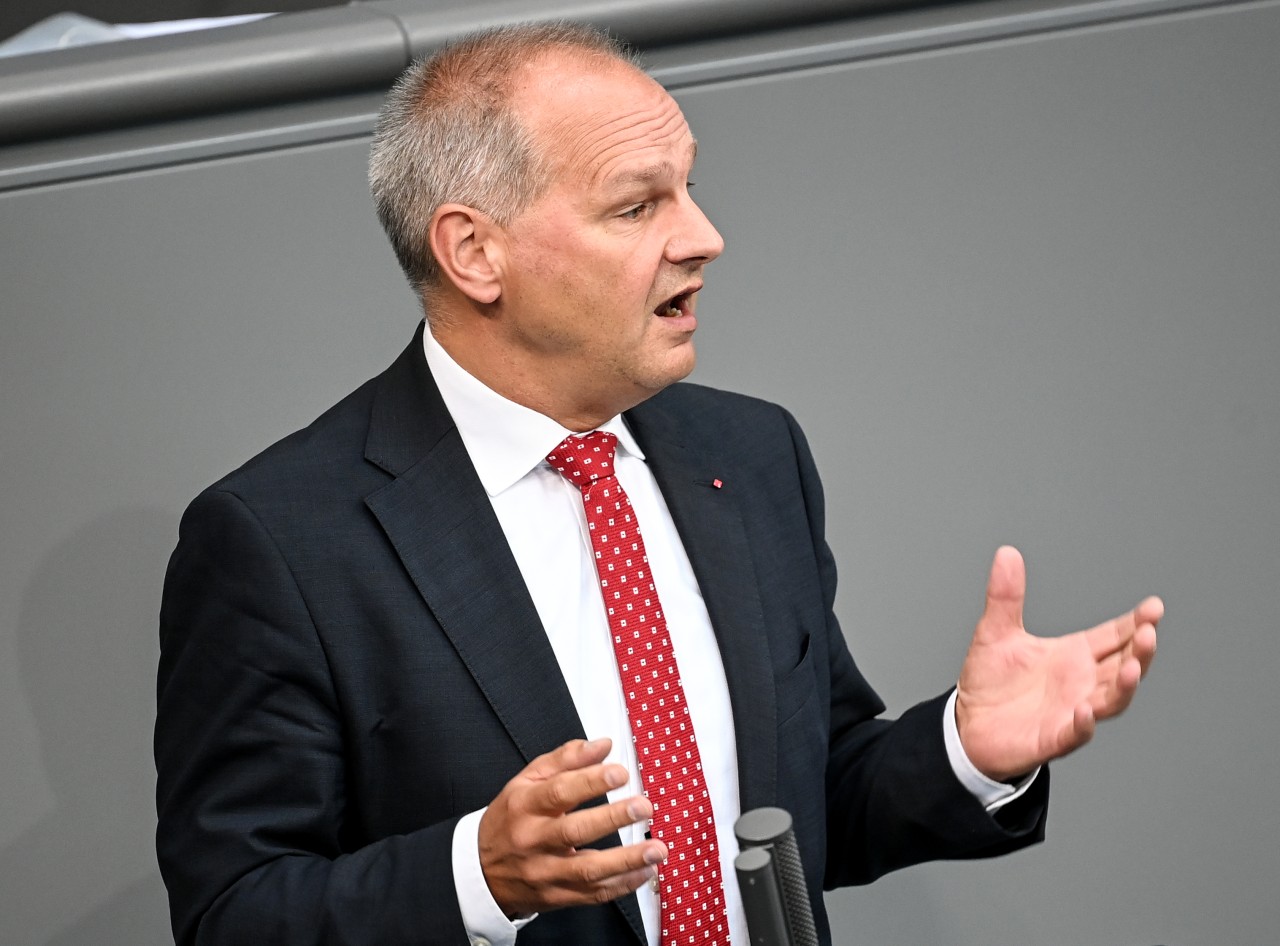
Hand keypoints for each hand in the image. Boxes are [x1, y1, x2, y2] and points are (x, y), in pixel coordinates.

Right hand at [477, 738, 666, 917]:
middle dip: (613, 818)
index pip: (559, 792)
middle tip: (643, 806)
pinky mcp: (557, 896)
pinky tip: (645, 871)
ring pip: (588, 870)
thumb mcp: (526, 781)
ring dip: (627, 860)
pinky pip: (593, 894)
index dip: (591, 781)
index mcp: (525, 806)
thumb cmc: (510, 819)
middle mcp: (533, 840)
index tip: (620, 772)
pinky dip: (623, 885)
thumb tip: (603, 745)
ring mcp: (545, 872)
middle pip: (574, 831)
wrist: (482, 871)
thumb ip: (565, 760)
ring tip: (657, 848)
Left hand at [955, 546, 1160, 781]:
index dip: (1135, 623)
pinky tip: (1085, 710)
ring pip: (1111, 700)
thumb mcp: (995, 632)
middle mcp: (1080, 683)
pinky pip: (1075, 733)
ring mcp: (1071, 711)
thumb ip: (1005, 596)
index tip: (1154, 607)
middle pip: (1123, 666)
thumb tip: (1007, 553)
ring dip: (1125, 686)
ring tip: (1133, 667)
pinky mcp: (1053, 738)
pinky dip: (1084, 723)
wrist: (968, 725)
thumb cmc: (991, 681)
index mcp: (1073, 655)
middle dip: (1140, 650)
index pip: (1113, 636)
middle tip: (1149, 632)